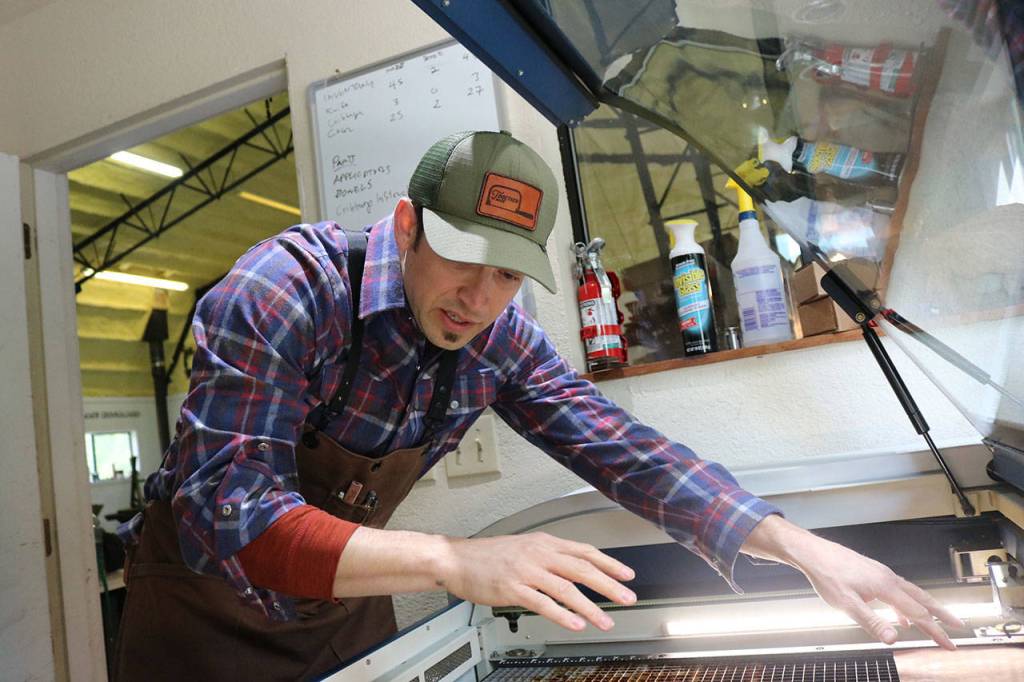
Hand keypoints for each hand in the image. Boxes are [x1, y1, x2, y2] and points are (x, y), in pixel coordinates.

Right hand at [437, 532, 636, 631]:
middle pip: (582, 569)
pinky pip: (543, 603)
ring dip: (590, 606)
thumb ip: (550, 556)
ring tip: (606, 620)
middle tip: (628, 598)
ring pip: (567, 589)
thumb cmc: (488, 556)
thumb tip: (576, 569)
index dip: (609, 563)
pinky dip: (563, 616)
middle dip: (609, 585)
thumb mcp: (525, 547)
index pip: (584, 551)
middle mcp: (539, 554)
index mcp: (544, 543)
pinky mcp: (513, 588)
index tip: (627, 574)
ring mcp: (526, 571)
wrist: (456, 559)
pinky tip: (576, 624)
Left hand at [796, 537, 961, 649]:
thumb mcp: (847, 604)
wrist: (812, 552)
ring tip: (934, 623)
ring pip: (910, 592)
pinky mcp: (872, 572)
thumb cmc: (827, 575)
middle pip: (922, 598)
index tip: (950, 644)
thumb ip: (872, 622)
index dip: (936, 631)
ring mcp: (881, 573)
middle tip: (959, 626)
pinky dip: (905, 603)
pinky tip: (899, 615)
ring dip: (925, 608)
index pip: (918, 613)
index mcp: (886, 586)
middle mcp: (888, 577)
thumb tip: (894, 638)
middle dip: (941, 615)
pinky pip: (896, 590)